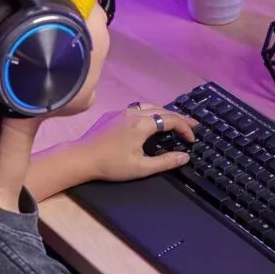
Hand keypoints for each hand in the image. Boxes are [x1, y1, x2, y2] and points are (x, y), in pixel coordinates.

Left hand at [77, 103, 197, 181]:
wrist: (81, 158)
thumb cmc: (111, 165)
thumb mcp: (142, 167)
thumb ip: (166, 162)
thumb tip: (185, 156)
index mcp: (142, 124)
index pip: (171, 120)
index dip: (185, 128)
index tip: (192, 139)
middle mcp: (134, 112)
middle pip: (163, 110)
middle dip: (180, 118)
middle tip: (193, 125)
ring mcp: (122, 111)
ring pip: (150, 106)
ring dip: (165, 112)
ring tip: (175, 121)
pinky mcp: (113, 114)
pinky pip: (137, 108)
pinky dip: (151, 112)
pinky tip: (151, 120)